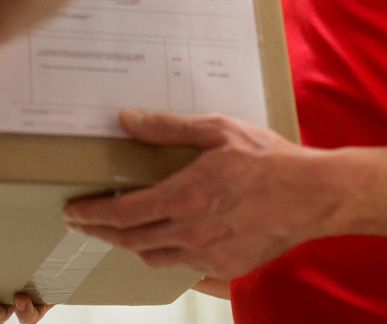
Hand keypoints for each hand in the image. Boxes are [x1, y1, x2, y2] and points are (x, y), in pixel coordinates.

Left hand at [61, 109, 353, 277]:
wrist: (313, 195)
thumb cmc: (268, 159)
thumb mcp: (216, 130)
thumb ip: (167, 128)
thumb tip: (127, 119)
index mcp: (184, 197)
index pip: (121, 214)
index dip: (91, 214)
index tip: (73, 211)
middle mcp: (191, 232)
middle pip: (130, 240)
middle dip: (100, 232)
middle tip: (82, 223)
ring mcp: (209, 254)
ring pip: (155, 258)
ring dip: (131, 246)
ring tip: (118, 233)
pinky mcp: (227, 267)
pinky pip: (184, 267)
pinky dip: (166, 255)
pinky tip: (164, 244)